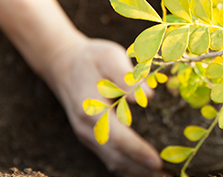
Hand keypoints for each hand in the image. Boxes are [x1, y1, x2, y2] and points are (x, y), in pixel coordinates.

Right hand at [41, 36, 163, 176]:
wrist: (64, 65)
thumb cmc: (92, 59)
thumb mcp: (109, 56)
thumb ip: (126, 76)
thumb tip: (147, 97)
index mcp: (91, 109)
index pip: (116, 137)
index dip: (137, 151)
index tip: (158, 161)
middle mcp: (87, 128)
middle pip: (116, 157)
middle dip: (142, 170)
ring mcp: (87, 136)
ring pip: (113, 162)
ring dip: (137, 172)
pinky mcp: (92, 138)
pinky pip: (111, 158)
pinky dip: (129, 168)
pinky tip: (147, 171)